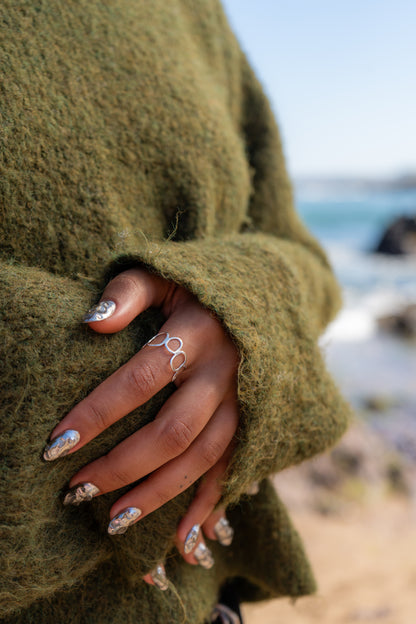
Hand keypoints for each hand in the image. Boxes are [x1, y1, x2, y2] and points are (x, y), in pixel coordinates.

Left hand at [44, 268, 238, 575]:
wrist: (267, 296)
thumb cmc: (200, 287)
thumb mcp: (165, 275)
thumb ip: (127, 292)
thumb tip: (91, 325)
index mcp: (196, 332)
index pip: (140, 379)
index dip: (98, 413)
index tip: (57, 444)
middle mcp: (223, 371)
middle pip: (173, 430)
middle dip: (123, 465)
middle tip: (78, 490)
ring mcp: (244, 400)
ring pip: (202, 457)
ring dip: (158, 494)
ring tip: (114, 523)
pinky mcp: (255, 420)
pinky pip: (233, 468)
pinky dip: (209, 505)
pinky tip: (183, 539)